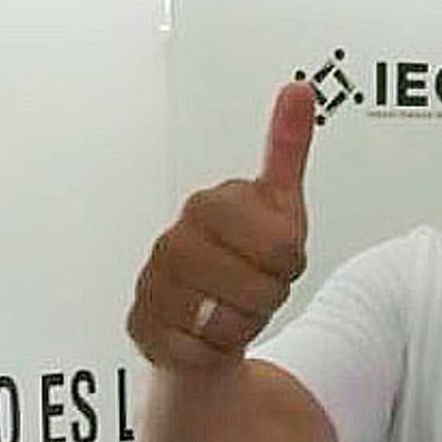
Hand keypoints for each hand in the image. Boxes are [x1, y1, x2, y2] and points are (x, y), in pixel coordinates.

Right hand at [127, 82, 315, 372]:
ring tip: (229, 308)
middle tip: (254, 286)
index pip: (281, 244)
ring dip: (241, 325)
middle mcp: (174, 241)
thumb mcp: (279, 208)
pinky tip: (204, 334)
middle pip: (257, 286)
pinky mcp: (141, 327)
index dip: (289, 259)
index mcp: (209, 205)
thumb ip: (287, 150)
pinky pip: (200, 352)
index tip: (276, 254)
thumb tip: (300, 88)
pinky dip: (213, 352)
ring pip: (228, 322)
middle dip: (268, 295)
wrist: (207, 319)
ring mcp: (153, 284)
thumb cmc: (244, 261)